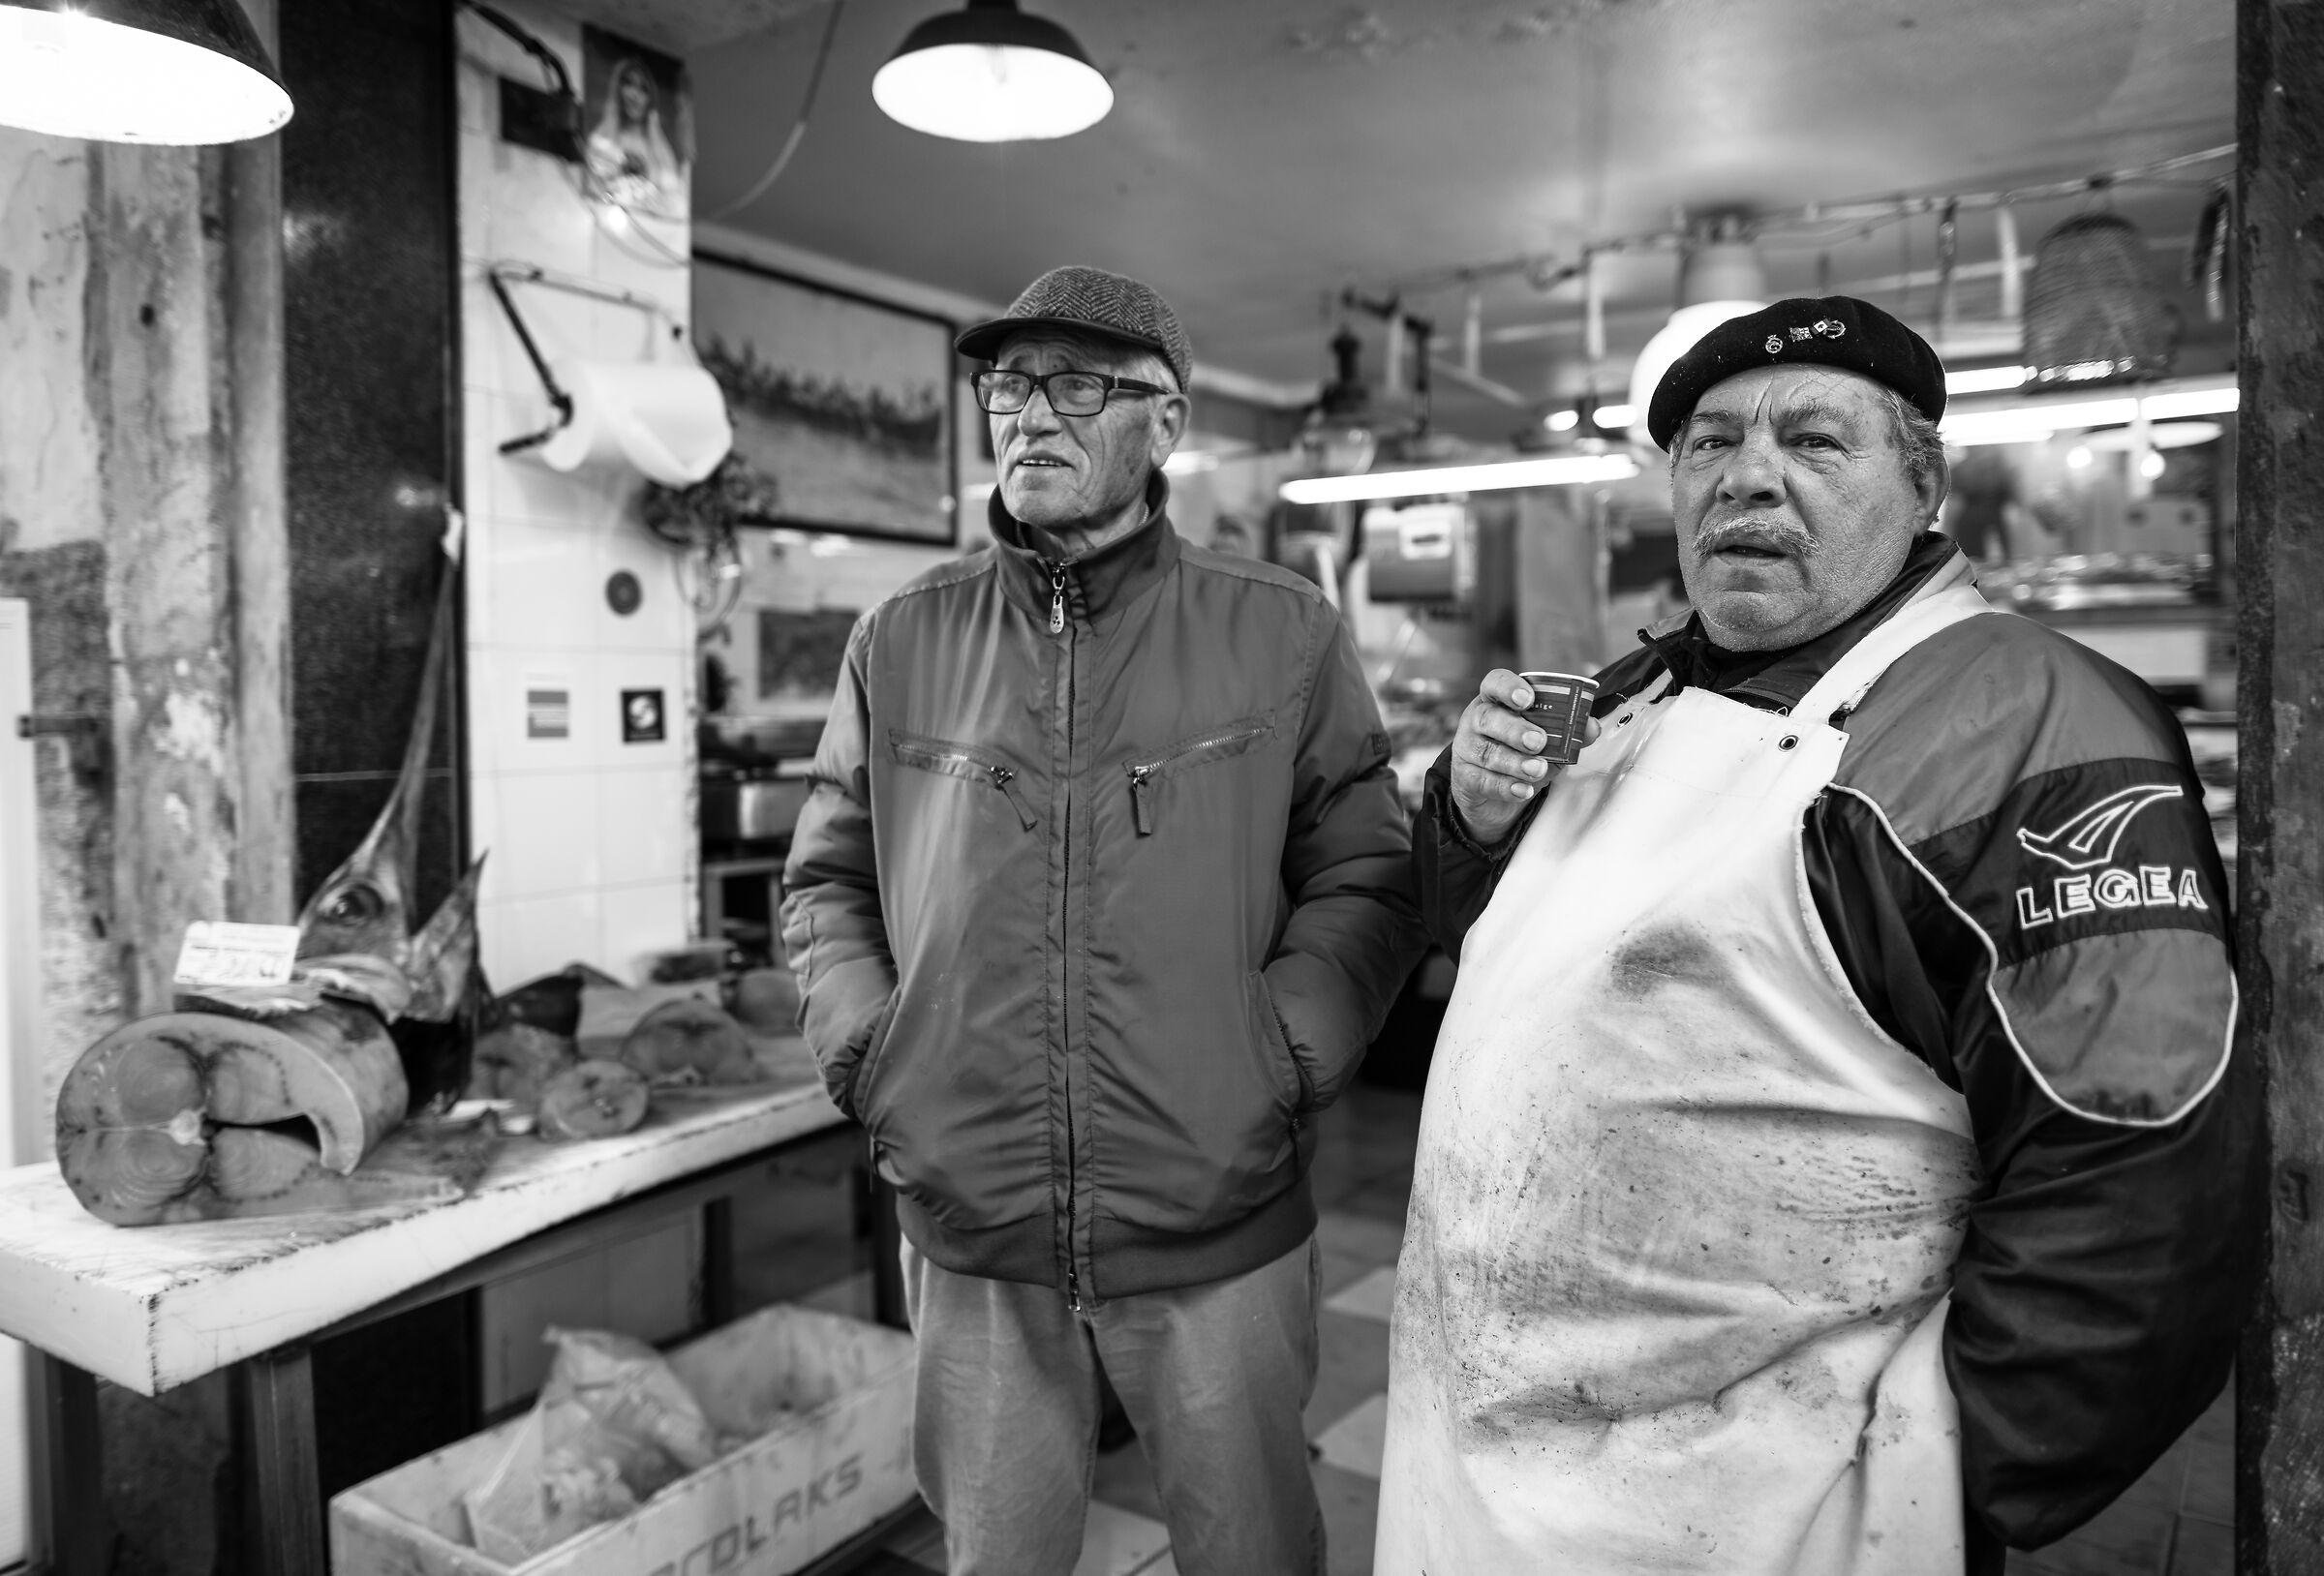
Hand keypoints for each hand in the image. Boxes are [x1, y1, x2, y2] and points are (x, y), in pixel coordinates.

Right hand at [1448, 669, 1600, 847]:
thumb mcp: (1548, 740)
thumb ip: (1570, 731)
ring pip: (1487, 752)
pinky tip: (1523, 790)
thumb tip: (1591, 727)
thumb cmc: (1519, 753)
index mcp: (1496, 701)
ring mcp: (1467, 748)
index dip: (1508, 688)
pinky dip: (1505, 787)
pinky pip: (1482, 780)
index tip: (1527, 699)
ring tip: (1538, 770)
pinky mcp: (1465, 777)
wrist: (1493, 792)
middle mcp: (1477, 720)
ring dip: (1515, 762)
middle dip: (1515, 730)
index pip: (1495, 683)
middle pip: (1488, 718)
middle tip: (1539, 741)